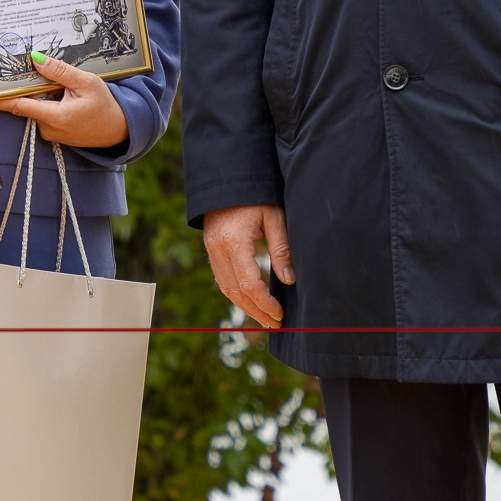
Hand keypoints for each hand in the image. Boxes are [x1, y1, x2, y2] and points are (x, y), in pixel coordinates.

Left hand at [0, 56, 129, 148]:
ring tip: (63, 88)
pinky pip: (44, 113)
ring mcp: (50, 132)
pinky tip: (64, 96)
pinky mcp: (54, 133)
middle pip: (27, 103)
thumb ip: (59, 71)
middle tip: (36, 72)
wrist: (119, 129)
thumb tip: (36, 58)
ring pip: (36, 108)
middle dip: (30, 88)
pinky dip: (48, 102)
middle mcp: (48, 128)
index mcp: (55, 116)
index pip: (19, 106)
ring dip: (42, 95)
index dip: (0, 99)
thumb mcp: (85, 82)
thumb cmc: (105, 106)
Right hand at [203, 204, 293, 328]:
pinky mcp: (211, 248)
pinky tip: (250, 300)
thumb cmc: (256, 194)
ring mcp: (211, 249)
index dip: (265, 303)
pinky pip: (222, 278)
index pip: (249, 284)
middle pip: (235, 292)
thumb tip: (289, 281)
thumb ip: (281, 249)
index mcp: (234, 242)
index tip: (281, 314)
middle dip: (256, 311)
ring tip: (265, 317)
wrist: (228, 177)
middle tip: (276, 323)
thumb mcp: (274, 217)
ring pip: (226, 288)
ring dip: (245, 306)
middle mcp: (218, 249)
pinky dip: (236, 293)